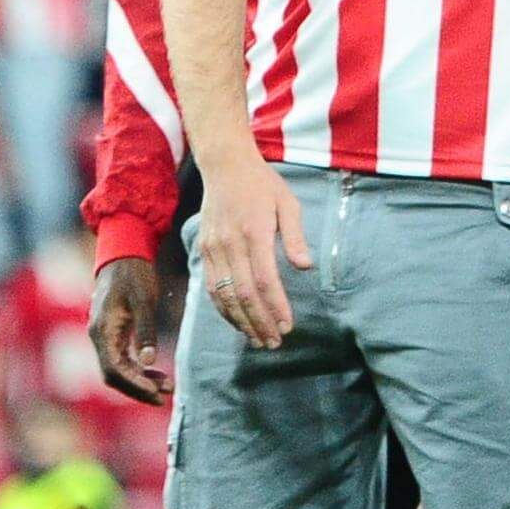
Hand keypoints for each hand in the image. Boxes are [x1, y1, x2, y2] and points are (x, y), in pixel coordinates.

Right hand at [89, 257, 173, 404]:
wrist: (124, 254)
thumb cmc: (134, 274)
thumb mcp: (143, 301)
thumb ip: (145, 331)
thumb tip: (149, 361)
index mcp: (103, 330)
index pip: (113, 370)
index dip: (134, 385)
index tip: (155, 392)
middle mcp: (99, 337)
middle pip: (114, 375)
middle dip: (138, 388)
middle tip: (164, 396)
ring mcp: (104, 336)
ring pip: (118, 369)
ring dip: (140, 381)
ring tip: (167, 387)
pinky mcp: (113, 334)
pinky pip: (122, 359)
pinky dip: (138, 369)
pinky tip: (157, 373)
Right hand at [192, 158, 310, 348]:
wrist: (225, 166)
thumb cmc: (263, 185)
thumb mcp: (288, 203)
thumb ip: (296, 237)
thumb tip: (305, 267)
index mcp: (254, 232)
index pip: (265, 280)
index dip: (275, 307)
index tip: (288, 326)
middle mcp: (230, 244)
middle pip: (244, 294)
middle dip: (260, 323)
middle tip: (274, 342)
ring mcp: (214, 248)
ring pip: (224, 295)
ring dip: (241, 322)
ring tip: (258, 339)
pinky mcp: (204, 250)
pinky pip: (212, 287)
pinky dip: (224, 309)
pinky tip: (238, 321)